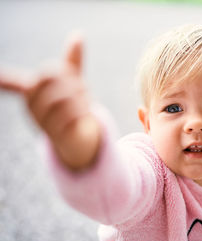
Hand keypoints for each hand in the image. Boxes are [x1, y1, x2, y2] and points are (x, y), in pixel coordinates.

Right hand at [0, 33, 100, 169]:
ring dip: (81, 98)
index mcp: (32, 92)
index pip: (21, 81)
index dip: (3, 80)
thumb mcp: (73, 82)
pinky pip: (70, 118)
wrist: (78, 139)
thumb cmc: (72, 106)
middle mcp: (33, 108)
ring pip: (62, 99)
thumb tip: (78, 34)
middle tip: (83, 88)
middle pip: (51, 79)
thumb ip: (72, 60)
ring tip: (87, 103)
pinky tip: (87, 115)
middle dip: (71, 80)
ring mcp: (43, 123)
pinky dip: (83, 113)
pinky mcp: (58, 135)